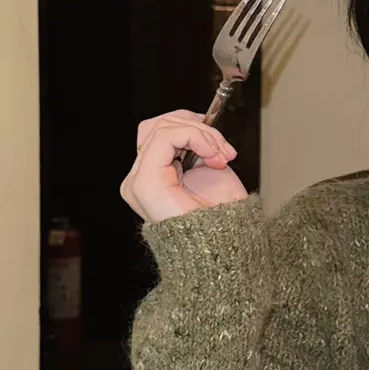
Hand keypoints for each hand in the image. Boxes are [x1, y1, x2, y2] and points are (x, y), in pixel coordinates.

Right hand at [121, 110, 247, 223]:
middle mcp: (139, 180)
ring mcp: (138, 181)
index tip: (221, 146)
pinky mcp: (145, 182)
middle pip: (157, 126)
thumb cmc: (222, 218)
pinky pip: (165, 137)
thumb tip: (198, 124)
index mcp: (152, 178)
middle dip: (197, 127)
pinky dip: (194, 137)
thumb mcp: (208, 170)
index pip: (159, 133)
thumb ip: (196, 147)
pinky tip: (212, 155)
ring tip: (220, 156)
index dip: (192, 128)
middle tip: (223, 149)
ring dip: (200, 134)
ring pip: (162, 128)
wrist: (227, 245)